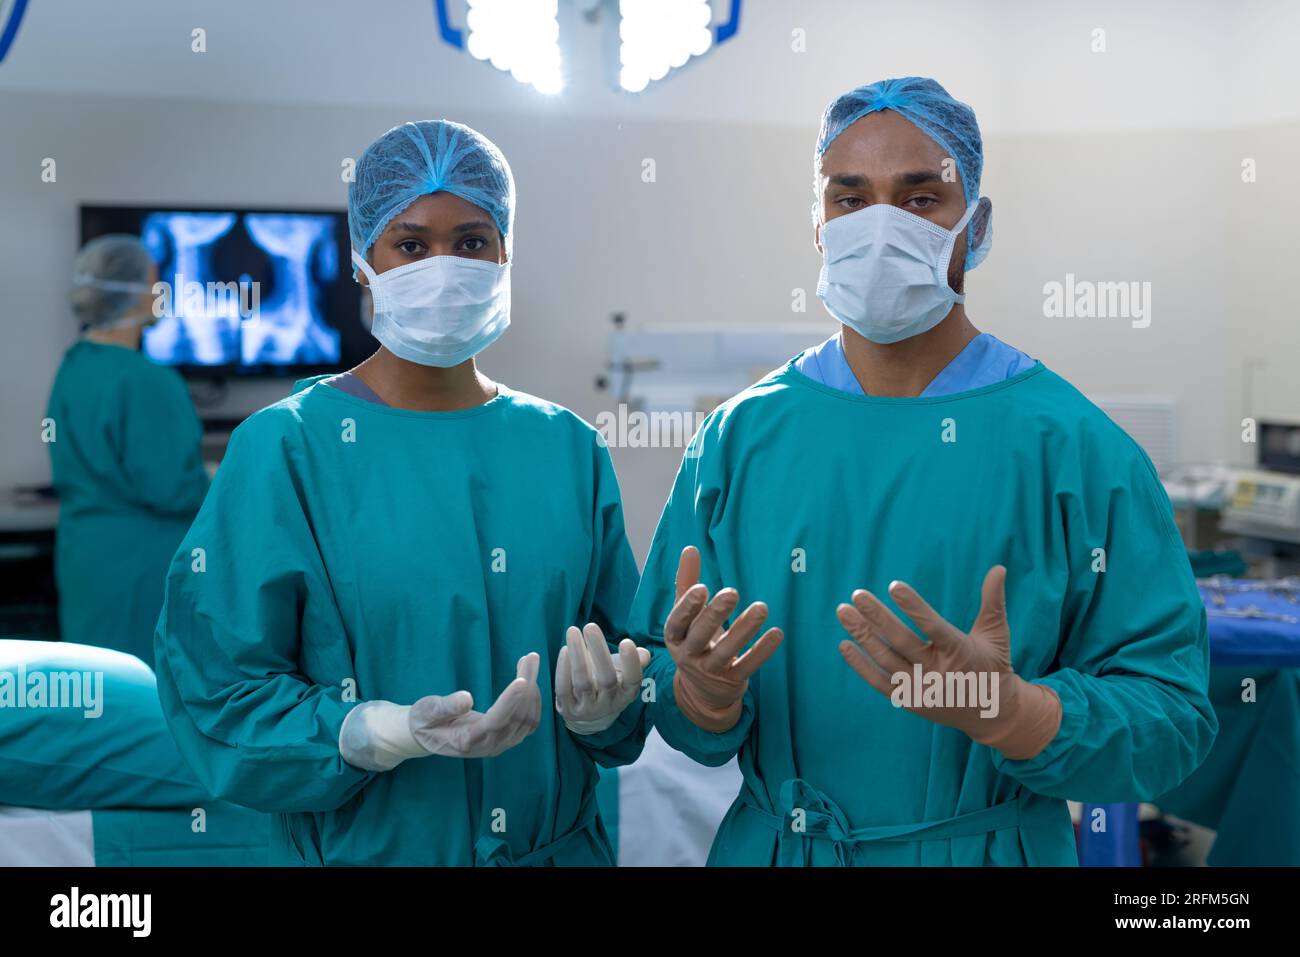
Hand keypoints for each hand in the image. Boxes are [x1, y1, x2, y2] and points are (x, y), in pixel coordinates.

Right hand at [409, 653, 541, 758]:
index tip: (522, 679)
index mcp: (467, 740)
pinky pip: (529, 722)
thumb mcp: (426, 711)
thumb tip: (466, 698)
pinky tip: (529, 679)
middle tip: (531, 657)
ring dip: (533, 689)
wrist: (427, 737)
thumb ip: (445, 707)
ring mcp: (500, 745)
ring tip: (531, 661)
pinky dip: (533, 699)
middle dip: (527, 685)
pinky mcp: (507, 739)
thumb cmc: (425, 720)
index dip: (510, 701)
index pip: (495, 721)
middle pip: (517, 718)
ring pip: (527, 719)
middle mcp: (488, 746)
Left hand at [554, 623, 650, 734]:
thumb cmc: (608, 683)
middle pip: (607, 679)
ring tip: (573, 631)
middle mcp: (609, 704)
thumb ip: (634, 661)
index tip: (626, 641)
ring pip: (583, 682)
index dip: (631, 662)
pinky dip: (563, 669)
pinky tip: (565, 650)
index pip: (633, 680)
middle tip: (590, 626)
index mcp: (627, 693)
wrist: (588, 715)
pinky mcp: (568, 709)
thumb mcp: (623, 673)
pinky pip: (564, 688)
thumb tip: (643, 653)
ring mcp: (588, 709)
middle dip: (599, 651)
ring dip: (577, 655)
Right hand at [663, 546, 782, 732]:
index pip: (677, 622)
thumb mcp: (686, 616)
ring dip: (744, 629)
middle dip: (715, 615)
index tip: (702, 588)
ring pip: (726, 651)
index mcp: (675, 636)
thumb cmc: (694, 641)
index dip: (687, 607)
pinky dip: (762, 651)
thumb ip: (687, 582)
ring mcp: (710, 671)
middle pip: (700, 636)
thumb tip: (690, 548)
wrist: (702, 692)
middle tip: (732, 592)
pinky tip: (776, 633)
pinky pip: (747, 666)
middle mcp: (688, 655)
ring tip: (762, 607)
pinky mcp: (731, 681)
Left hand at [836, 566, 1059, 759]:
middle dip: (877, 617)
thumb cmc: (992, 666)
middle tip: (857, 595)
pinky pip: (879, 682)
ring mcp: (922, 688)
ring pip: (885, 660)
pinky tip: (844, 645)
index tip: (893, 586)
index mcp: (960, 651)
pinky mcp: (909, 701)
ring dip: (862, 635)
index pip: (933, 626)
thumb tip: (999, 568)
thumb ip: (992, 601)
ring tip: (843, 612)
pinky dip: (860, 666)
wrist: (992, 715)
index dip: (913, 606)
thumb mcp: (995, 634)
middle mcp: (939, 671)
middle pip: (901, 641)